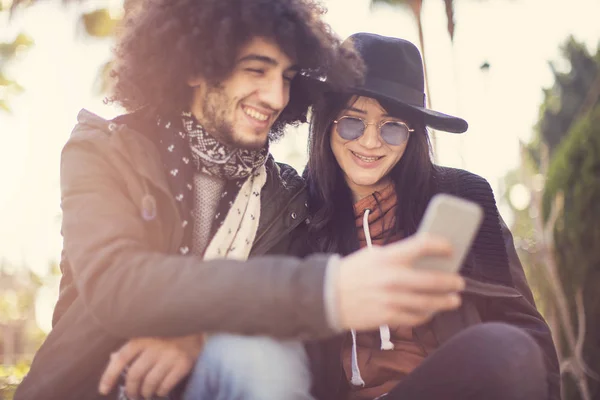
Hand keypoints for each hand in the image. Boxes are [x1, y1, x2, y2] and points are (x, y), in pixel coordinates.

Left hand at [99, 335, 203, 398]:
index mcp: (142, 338)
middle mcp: (155, 346)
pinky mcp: (183, 364)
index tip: (103, 390)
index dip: (109, 376)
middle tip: (133, 395)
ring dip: (145, 393)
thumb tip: (112, 359)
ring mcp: (170, 355)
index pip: (121, 359)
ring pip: (150, 383)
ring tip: (146, 393)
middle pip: (135, 375)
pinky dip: (160, 391)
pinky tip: (160, 390)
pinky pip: (166, 385)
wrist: (194, 326)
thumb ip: (131, 348)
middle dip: (131, 390)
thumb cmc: (165, 333)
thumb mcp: (146, 336)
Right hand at [336, 234, 464, 330]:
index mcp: (388, 256)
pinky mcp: (387, 316)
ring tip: (454, 299)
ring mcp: (391, 299)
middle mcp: (392, 277)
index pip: (423, 244)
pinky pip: (415, 317)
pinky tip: (432, 310)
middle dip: (451, 281)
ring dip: (445, 301)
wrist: (326, 296)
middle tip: (459, 282)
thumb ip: (397, 257)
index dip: (441, 245)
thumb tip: (426, 260)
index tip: (450, 248)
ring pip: (428, 302)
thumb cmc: (353, 273)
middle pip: (433, 279)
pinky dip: (427, 314)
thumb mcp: (372, 255)